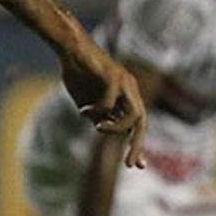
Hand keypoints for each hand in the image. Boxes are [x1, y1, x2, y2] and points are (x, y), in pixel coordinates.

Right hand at [59, 41, 144, 167]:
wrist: (72, 50)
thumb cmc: (81, 75)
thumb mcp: (89, 103)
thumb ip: (99, 117)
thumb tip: (105, 131)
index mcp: (127, 97)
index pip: (138, 124)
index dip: (138, 144)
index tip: (138, 166)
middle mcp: (131, 90)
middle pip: (142, 121)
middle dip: (138, 145)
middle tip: (130, 164)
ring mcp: (124, 82)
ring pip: (133, 113)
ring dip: (116, 127)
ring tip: (98, 126)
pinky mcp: (112, 75)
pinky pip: (111, 100)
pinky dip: (99, 110)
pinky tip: (84, 110)